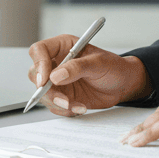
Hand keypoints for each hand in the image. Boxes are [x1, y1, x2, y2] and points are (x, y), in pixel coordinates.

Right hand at [27, 35, 151, 116]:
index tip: (45, 80)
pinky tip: (81, 107)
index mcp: (63, 47)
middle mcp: (56, 63)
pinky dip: (65, 110)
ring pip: (43, 93)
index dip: (39, 64)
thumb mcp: (99, 63)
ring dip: (58, 103)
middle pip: (36, 74)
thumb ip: (77, 67)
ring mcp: (58, 81)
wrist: (123, 85)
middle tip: (63, 99)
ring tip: (77, 105)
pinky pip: (54, 106)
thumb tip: (56, 75)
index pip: (39, 51)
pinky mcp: (62, 96)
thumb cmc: (113, 67)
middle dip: (47, 90)